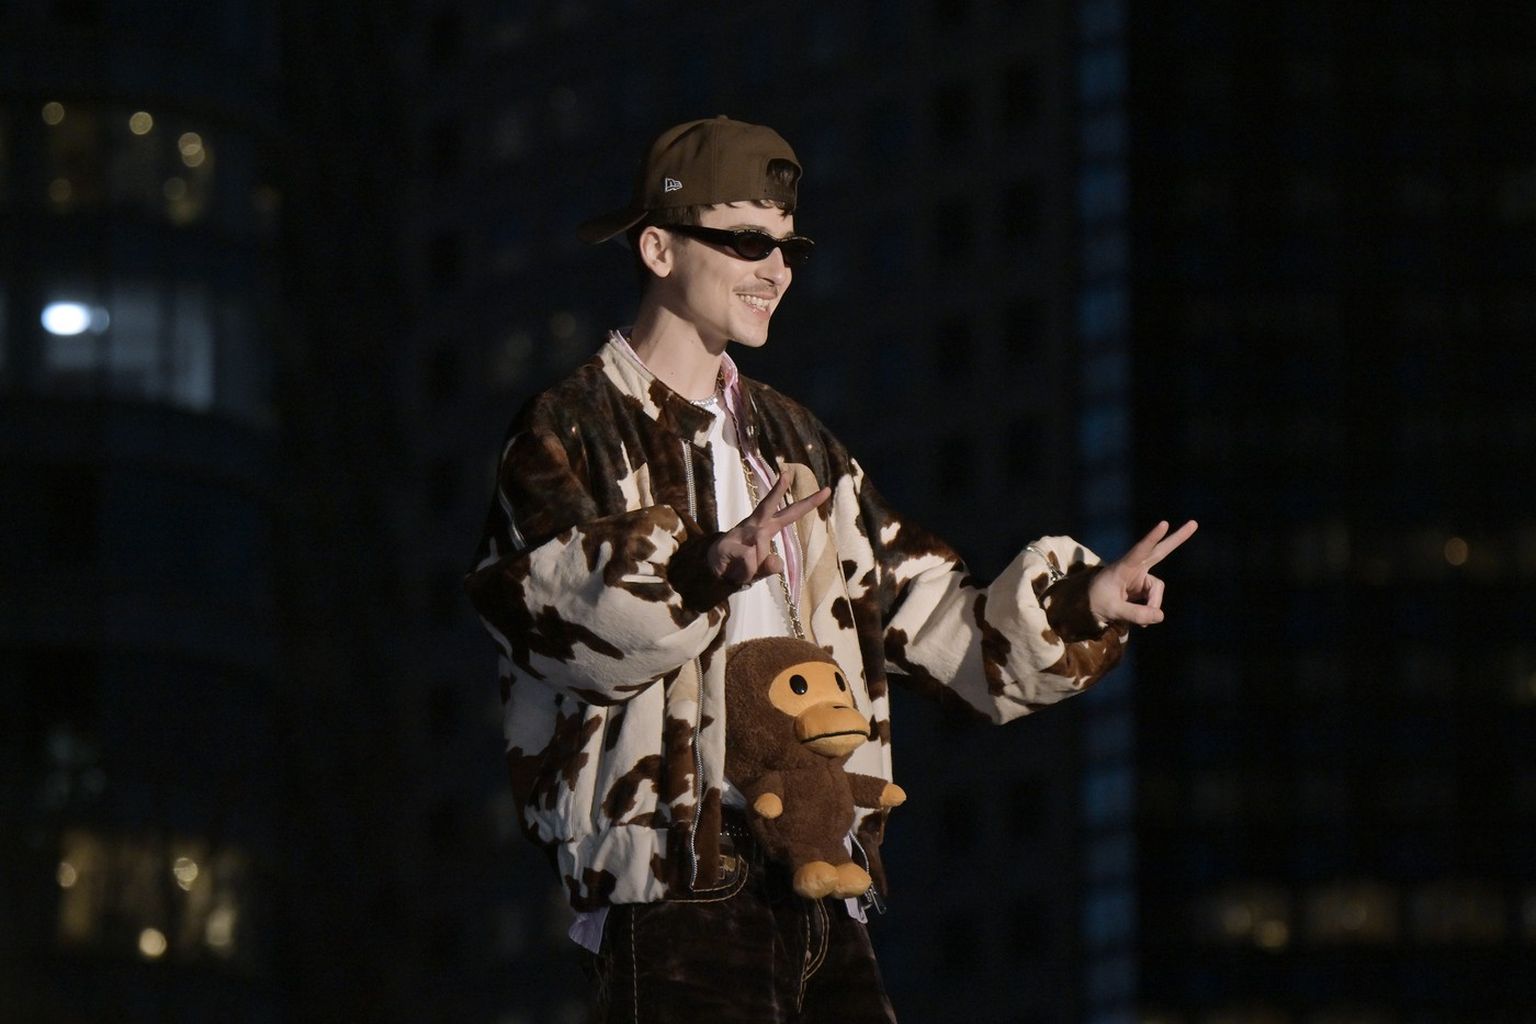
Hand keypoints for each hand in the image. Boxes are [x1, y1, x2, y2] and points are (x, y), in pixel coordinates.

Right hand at [708, 472, 830, 585]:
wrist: (715, 572)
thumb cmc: (743, 566)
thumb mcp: (761, 570)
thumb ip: (770, 567)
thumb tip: (777, 561)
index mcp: (767, 528)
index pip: (791, 513)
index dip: (809, 503)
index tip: (826, 490)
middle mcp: (755, 525)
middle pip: (767, 505)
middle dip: (777, 490)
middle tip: (786, 474)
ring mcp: (741, 533)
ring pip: (758, 539)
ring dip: (757, 559)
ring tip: (747, 566)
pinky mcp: (728, 544)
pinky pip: (747, 559)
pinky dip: (746, 570)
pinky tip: (737, 569)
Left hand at [1087, 520, 1197, 626]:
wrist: (1089, 605)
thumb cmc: (1096, 601)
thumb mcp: (1113, 610)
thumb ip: (1136, 614)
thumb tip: (1161, 615)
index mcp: (1124, 567)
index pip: (1139, 551)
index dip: (1152, 538)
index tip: (1163, 523)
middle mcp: (1136, 568)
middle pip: (1160, 551)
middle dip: (1177, 538)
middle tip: (1194, 523)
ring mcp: (1142, 577)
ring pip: (1157, 591)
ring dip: (1152, 606)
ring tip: (1140, 622)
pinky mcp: (1145, 588)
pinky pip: (1154, 601)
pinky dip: (1150, 611)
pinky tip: (1141, 620)